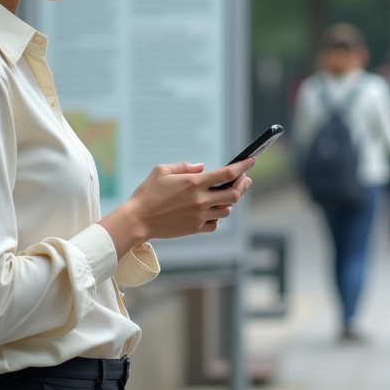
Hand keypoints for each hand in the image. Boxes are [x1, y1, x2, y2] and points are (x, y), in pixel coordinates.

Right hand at [100, 158, 254, 256]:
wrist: (138, 220)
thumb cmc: (147, 193)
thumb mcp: (161, 171)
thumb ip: (184, 166)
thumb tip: (202, 168)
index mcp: (194, 182)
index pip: (227, 173)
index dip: (242, 166)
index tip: (251, 161)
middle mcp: (200, 200)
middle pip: (234, 194)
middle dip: (243, 184)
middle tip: (245, 179)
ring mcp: (199, 216)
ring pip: (226, 210)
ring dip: (229, 202)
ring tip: (227, 194)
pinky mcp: (195, 228)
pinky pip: (215, 223)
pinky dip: (217, 217)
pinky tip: (213, 211)